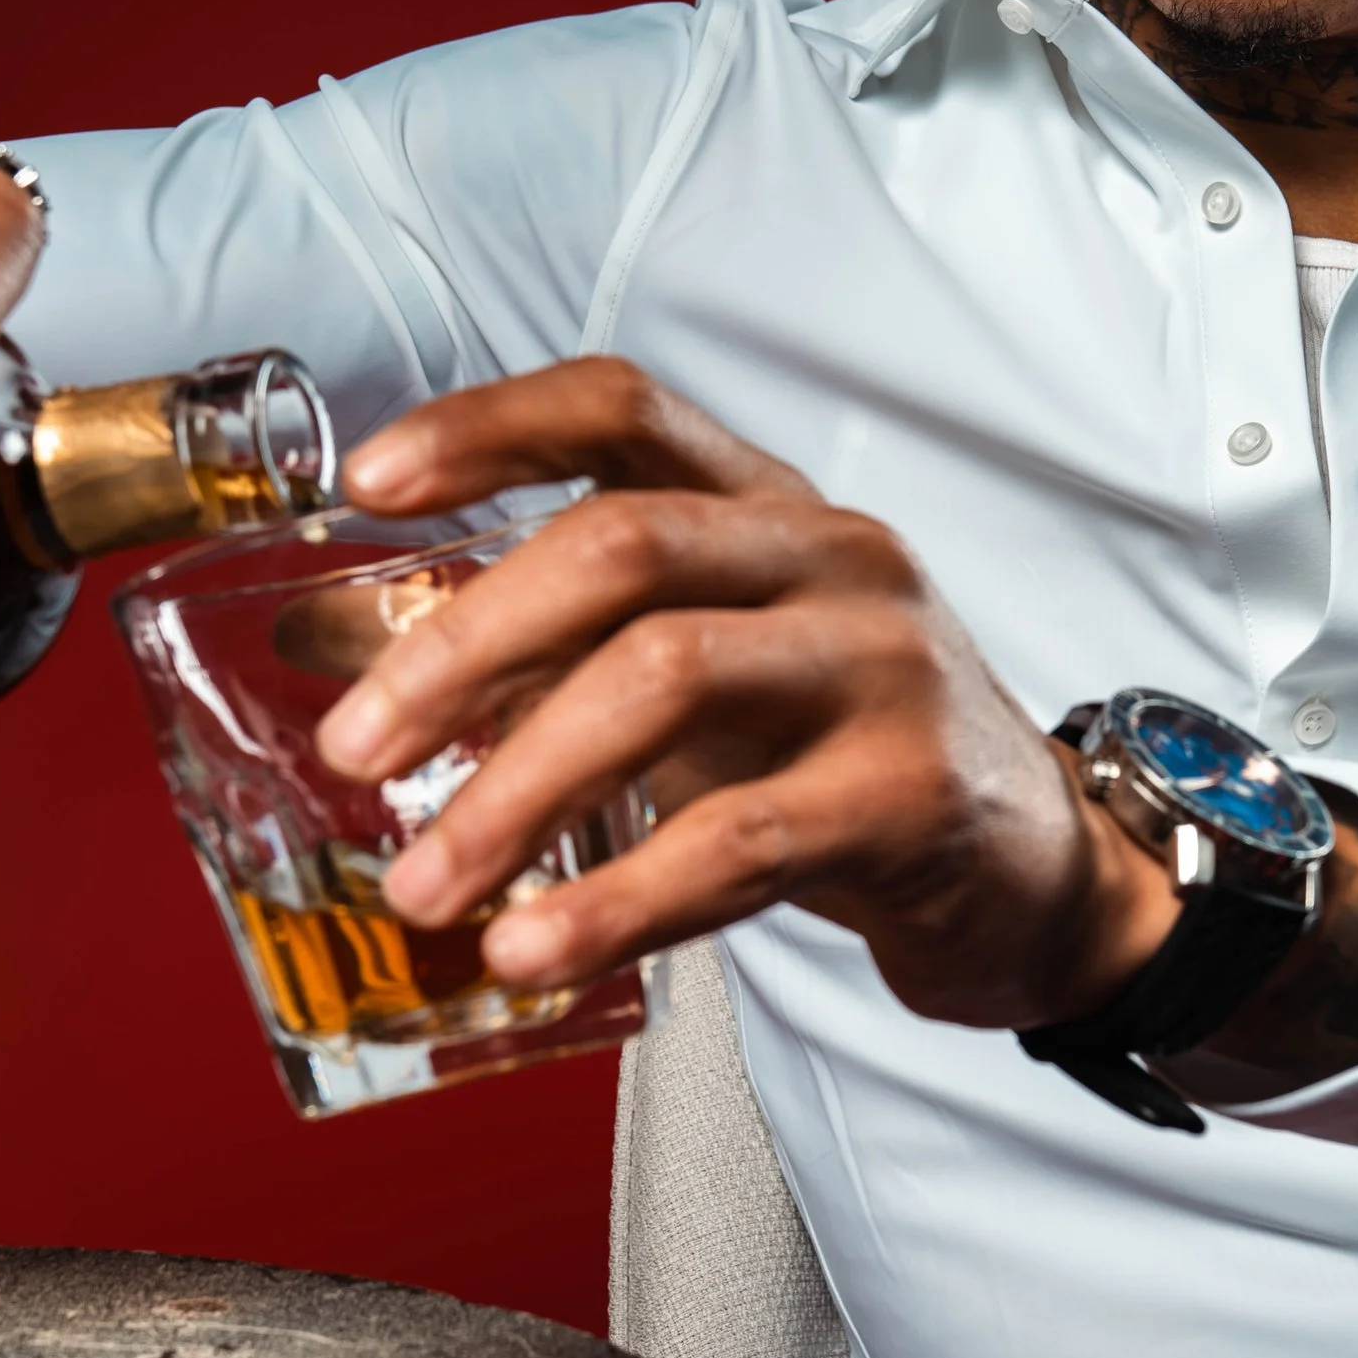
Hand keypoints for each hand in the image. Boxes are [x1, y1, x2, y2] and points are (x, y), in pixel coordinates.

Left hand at [313, 357, 1179, 1028]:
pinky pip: (740, 841)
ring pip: (667, 679)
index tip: (367, 481)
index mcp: (763, 503)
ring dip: (516, 787)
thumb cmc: (831, 751)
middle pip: (621, 545)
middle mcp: (829, 555)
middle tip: (356, 749)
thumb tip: (327, 637)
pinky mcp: (912, 793)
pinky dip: (618, 898)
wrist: (1030, 869)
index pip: (620, 407)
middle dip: (464, 645)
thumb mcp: (684, 674)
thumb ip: (528, 649)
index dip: (487, 426)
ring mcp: (882, 665)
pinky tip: (534, 949)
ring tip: (424, 884)